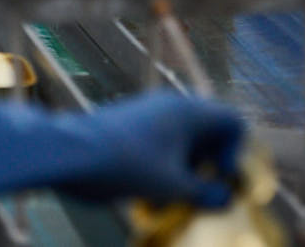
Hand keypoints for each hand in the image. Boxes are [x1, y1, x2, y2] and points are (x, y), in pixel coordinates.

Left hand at [49, 92, 243, 207]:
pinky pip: (159, 140)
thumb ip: (204, 193)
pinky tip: (147, 189)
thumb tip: (225, 199)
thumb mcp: (171, 187)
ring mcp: (148, 112)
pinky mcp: (129, 123)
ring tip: (170, 194)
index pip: (232, 122)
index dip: (233, 152)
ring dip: (184, 166)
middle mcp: (171, 106)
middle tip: (196, 189)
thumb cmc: (125, 166)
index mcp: (189, 113)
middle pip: (207, 130)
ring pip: (181, 138)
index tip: (217, 177)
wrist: (70, 152)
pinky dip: (162, 163)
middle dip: (207, 163)